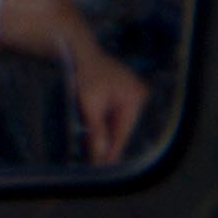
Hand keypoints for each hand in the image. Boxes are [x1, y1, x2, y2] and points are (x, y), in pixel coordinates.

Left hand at [65, 47, 151, 165]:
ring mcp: (131, 94)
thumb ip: (97, 129)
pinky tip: (97, 136)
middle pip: (121, 127)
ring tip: (97, 154)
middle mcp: (138, 97)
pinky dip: (104, 124)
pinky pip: (113, 114)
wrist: (79, 52)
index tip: (105, 165)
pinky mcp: (122, 93)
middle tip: (99, 164)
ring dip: (106, 135)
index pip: (123, 131)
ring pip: (116, 122)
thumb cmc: (85, 75)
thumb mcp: (90, 104)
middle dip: (109, 143)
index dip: (113, 149)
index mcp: (134, 98)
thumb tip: (100, 153)